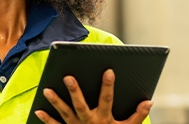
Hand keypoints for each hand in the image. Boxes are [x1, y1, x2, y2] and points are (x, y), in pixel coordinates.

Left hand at [34, 69, 152, 123]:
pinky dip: (47, 119)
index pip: (107, 99)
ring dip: (56, 102)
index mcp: (104, 118)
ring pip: (65, 113)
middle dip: (75, 91)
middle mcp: (89, 121)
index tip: (109, 70)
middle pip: (81, 105)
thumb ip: (138, 115)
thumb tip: (149, 101)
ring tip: (47, 90)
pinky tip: (38, 110)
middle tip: (67, 77)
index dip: (108, 86)